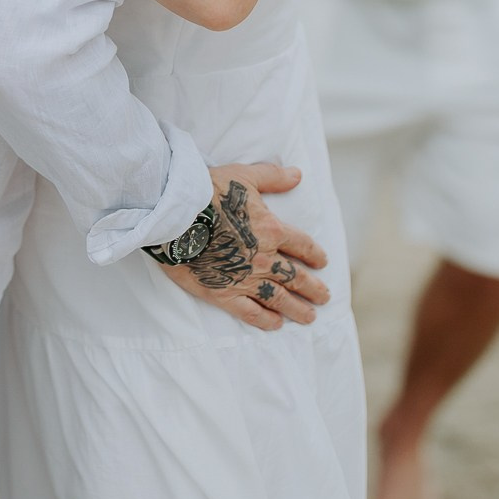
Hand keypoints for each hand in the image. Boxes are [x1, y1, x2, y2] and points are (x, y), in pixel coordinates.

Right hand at [155, 164, 330, 331]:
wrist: (174, 215)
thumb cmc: (207, 191)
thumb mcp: (244, 175)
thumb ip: (273, 176)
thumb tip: (298, 174)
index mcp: (272, 229)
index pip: (302, 245)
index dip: (315, 255)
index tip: (323, 263)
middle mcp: (264, 258)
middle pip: (296, 277)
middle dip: (313, 289)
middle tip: (324, 298)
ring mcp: (245, 278)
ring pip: (278, 298)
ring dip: (297, 309)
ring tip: (310, 317)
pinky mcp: (223, 293)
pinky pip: (250, 312)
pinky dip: (265, 320)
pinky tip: (276, 324)